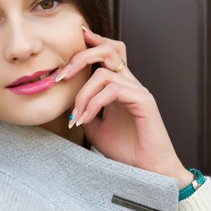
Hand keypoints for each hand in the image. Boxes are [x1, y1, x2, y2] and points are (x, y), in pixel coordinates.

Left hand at [57, 27, 192, 187]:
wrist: (148, 173)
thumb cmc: (126, 151)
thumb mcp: (95, 128)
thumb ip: (83, 110)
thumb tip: (66, 101)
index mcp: (119, 86)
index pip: (109, 52)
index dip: (93, 41)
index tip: (75, 36)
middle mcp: (130, 83)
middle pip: (110, 49)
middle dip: (81, 57)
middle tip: (62, 77)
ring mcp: (138, 90)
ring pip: (104, 73)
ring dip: (82, 93)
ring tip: (76, 116)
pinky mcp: (144, 101)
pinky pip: (113, 90)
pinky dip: (94, 103)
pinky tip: (86, 120)